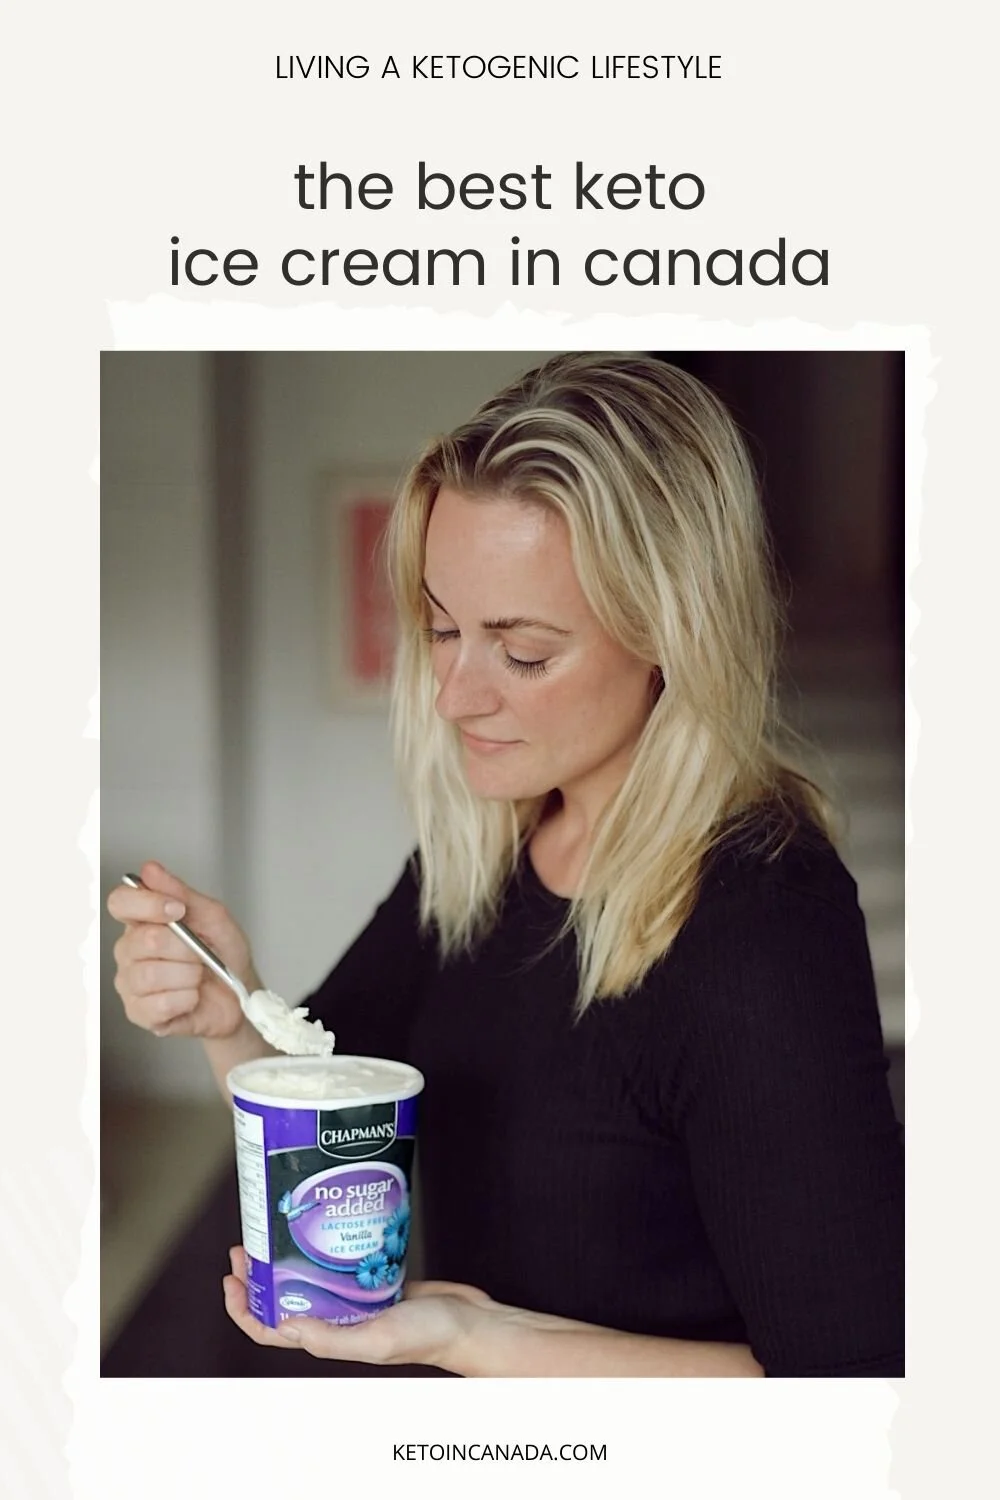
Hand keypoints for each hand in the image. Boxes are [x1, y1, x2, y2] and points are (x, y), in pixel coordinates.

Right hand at [107, 861, 257, 1040]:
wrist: (239, 996)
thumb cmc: (224, 955)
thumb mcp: (213, 917)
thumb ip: (182, 893)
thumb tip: (150, 870)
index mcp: (143, 921)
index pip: (120, 902)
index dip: (147, 904)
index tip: (177, 910)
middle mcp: (129, 950)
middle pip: (144, 939)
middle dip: (186, 947)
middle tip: (200, 953)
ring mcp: (131, 983)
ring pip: (151, 974)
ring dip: (188, 975)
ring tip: (197, 977)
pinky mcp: (139, 1012)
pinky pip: (159, 1003)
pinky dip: (186, 999)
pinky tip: (191, 997)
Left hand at [223, 1246, 496, 1369]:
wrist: (468, 1322)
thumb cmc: (426, 1336)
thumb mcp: (375, 1340)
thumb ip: (331, 1338)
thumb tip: (285, 1327)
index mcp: (330, 1338)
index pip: (272, 1329)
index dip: (245, 1309)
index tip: (232, 1278)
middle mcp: (336, 1319)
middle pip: (283, 1300)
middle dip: (257, 1277)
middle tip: (245, 1244)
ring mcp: (354, 1299)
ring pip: (307, 1281)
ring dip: (285, 1261)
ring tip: (272, 1233)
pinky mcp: (374, 1280)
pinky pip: (338, 1265)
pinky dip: (322, 1249)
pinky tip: (320, 1228)